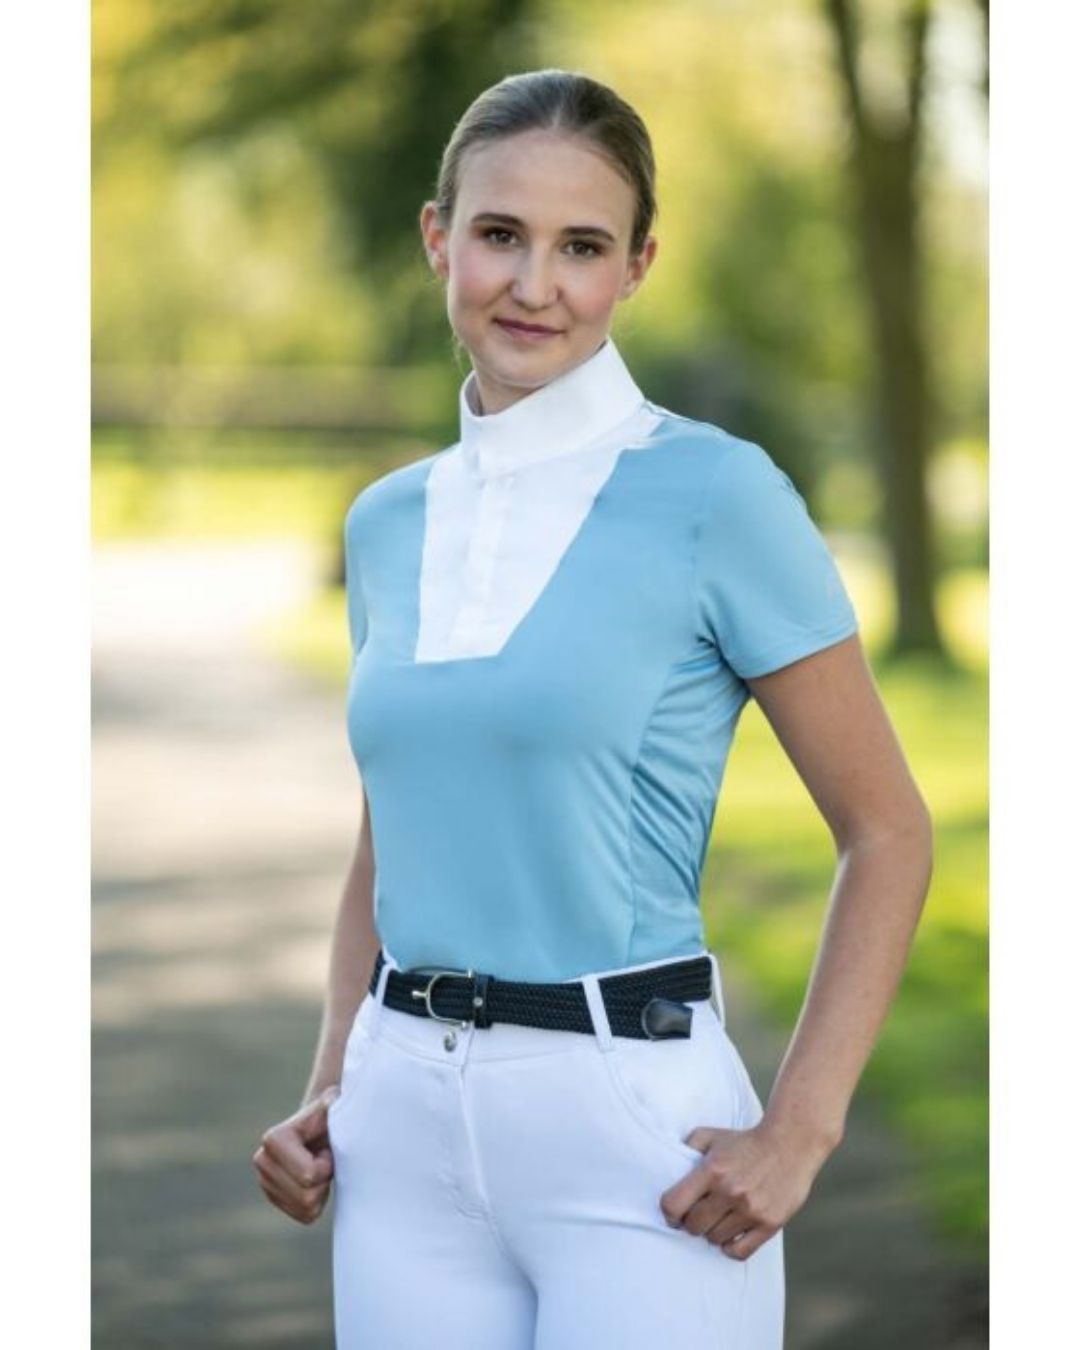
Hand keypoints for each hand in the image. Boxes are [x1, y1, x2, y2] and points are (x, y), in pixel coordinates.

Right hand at [253, 1085, 340, 1224]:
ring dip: (321, 1190)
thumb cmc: (332, 1117)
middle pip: (307, 1196)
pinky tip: (316, 1181)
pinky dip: (317, 1202)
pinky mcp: (274, 1198)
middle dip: (324, 1179)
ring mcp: (265, 1181)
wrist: (322, 1127)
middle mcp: (262, 1161)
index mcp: (274, 1139)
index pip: (309, 1176)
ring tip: (319, 1167)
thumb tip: (333, 1097)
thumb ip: (332, 1102)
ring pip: (306, 1208)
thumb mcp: (334, 1106)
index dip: (327, 1164)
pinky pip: (304, 1216)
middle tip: (324, 1158)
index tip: (325, 1147)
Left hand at [659, 1118, 834, 1260]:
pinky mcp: (770, 1224)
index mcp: (712, 1170)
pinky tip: (730, 1235)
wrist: (790, 1144)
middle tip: (696, 1216)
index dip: (669, 1214)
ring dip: (711, 1232)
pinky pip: (739, 1252)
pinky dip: (730, 1248)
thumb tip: (664, 1167)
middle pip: (693, 1226)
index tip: (673, 1214)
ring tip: (717, 1220)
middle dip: (690, 1223)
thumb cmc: (744, 1141)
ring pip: (714, 1239)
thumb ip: (686, 1148)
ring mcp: (751, 1210)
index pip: (673, 1205)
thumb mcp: (711, 1135)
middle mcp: (730, 1191)